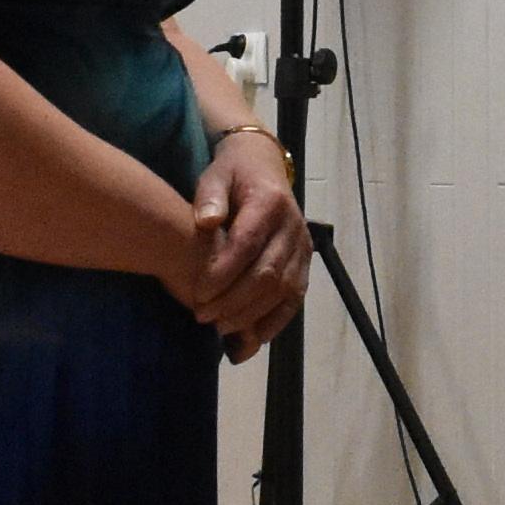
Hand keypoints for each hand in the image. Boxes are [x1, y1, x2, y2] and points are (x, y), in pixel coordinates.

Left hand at [178, 133, 308, 358]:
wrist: (264, 167)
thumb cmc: (232, 174)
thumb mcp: (215, 175)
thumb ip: (210, 197)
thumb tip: (207, 221)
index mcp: (269, 202)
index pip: (248, 243)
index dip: (224, 273)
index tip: (198, 294)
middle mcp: (292, 227)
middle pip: (267, 272)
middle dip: (234, 300)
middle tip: (203, 316)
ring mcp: (303, 247)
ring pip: (283, 289)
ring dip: (252, 314)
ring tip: (220, 328)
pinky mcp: (305, 263)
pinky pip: (295, 298)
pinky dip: (276, 321)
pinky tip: (254, 338)